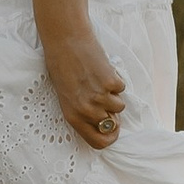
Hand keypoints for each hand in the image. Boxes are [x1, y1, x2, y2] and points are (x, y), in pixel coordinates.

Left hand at [41, 16, 127, 150]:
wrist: (66, 40)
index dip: (109, 138)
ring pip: (119, 106)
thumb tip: (103, 121)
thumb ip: (82, 111)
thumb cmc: (61, 65)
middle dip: (112, 113)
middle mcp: (86, 111)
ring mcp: (100, 97)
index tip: (113, 130)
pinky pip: (121, 88)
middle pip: (112, 125)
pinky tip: (101, 69)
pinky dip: (115, 79)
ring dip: (113, 94)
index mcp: (73, 117)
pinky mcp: (111, 82)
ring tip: (98, 79)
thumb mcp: (66, 95)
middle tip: (104, 97)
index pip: (98, 143)